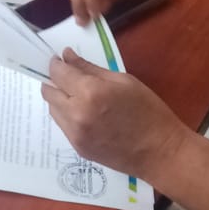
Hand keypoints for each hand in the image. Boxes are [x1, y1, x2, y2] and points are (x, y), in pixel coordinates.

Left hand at [40, 50, 189, 179]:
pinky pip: (63, 125)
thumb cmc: (149, 111)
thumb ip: (90, 68)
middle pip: (48, 92)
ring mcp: (75, 134)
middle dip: (54, 81)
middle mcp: (76, 114)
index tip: (60, 60)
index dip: (56, 64)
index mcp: (90, 93)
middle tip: (67, 77)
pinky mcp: (78, 148)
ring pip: (52, 109)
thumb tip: (67, 56)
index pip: (58, 73)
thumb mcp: (123, 81)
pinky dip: (67, 115)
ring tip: (78, 95)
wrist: (160, 153)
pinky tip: (85, 113)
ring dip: (59, 99)